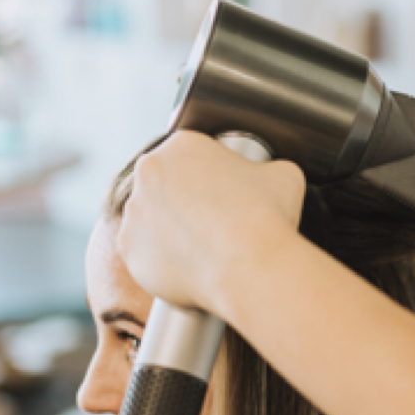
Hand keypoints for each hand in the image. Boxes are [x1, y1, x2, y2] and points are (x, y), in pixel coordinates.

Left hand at [118, 130, 305, 314]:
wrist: (250, 267)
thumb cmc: (266, 219)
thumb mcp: (285, 176)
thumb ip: (267, 170)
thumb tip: (268, 180)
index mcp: (183, 145)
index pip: (192, 158)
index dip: (211, 179)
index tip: (224, 198)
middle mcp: (150, 172)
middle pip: (165, 187)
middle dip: (185, 204)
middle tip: (214, 226)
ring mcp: (135, 212)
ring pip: (152, 221)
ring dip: (171, 233)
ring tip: (204, 251)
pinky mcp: (129, 250)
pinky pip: (145, 256)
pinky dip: (164, 263)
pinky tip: (191, 269)